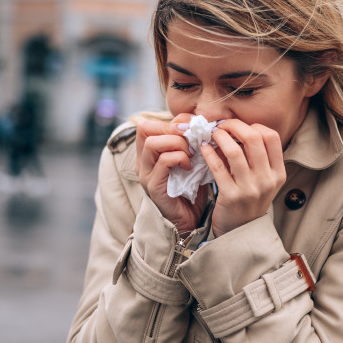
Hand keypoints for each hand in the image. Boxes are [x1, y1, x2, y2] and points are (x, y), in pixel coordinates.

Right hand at [135, 114, 207, 235]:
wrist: (189, 222)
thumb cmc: (190, 190)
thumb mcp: (190, 161)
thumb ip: (189, 143)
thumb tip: (200, 123)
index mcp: (148, 154)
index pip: (147, 124)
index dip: (170, 121)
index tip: (191, 127)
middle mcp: (142, 162)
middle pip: (145, 128)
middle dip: (173, 129)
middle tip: (192, 138)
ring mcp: (145, 174)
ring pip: (152, 143)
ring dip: (177, 143)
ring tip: (191, 153)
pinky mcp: (153, 186)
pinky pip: (164, 161)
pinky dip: (180, 158)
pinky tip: (190, 166)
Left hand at [201, 120, 285, 236]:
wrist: (240, 232)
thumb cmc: (249, 201)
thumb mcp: (263, 181)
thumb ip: (257, 158)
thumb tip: (237, 129)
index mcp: (278, 174)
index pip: (272, 137)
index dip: (254, 126)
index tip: (240, 127)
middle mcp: (267, 180)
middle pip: (254, 138)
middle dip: (235, 126)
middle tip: (222, 125)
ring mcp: (250, 189)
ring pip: (235, 150)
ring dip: (220, 136)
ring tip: (212, 134)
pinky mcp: (231, 196)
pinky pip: (218, 167)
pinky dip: (209, 153)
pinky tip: (203, 148)